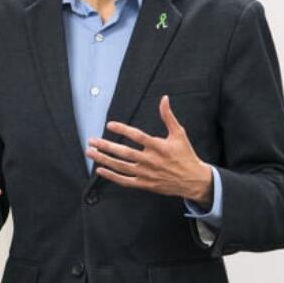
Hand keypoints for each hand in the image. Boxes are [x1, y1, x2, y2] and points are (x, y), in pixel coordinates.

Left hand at [86, 96, 212, 205]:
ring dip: (104, 159)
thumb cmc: (185, 155)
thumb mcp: (179, 134)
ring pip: (121, 167)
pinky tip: (100, 170)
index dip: (123, 129)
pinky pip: (125, 181)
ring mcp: (146, 173)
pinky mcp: (145, 184)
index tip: (109, 125)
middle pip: (124, 153)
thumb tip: (164, 98)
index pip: (137, 136)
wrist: (193, 180)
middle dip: (106, 146)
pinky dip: (111, 176)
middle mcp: (151, 160)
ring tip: (90, 152)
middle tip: (91, 140)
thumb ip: (168, 116)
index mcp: (159, 146)